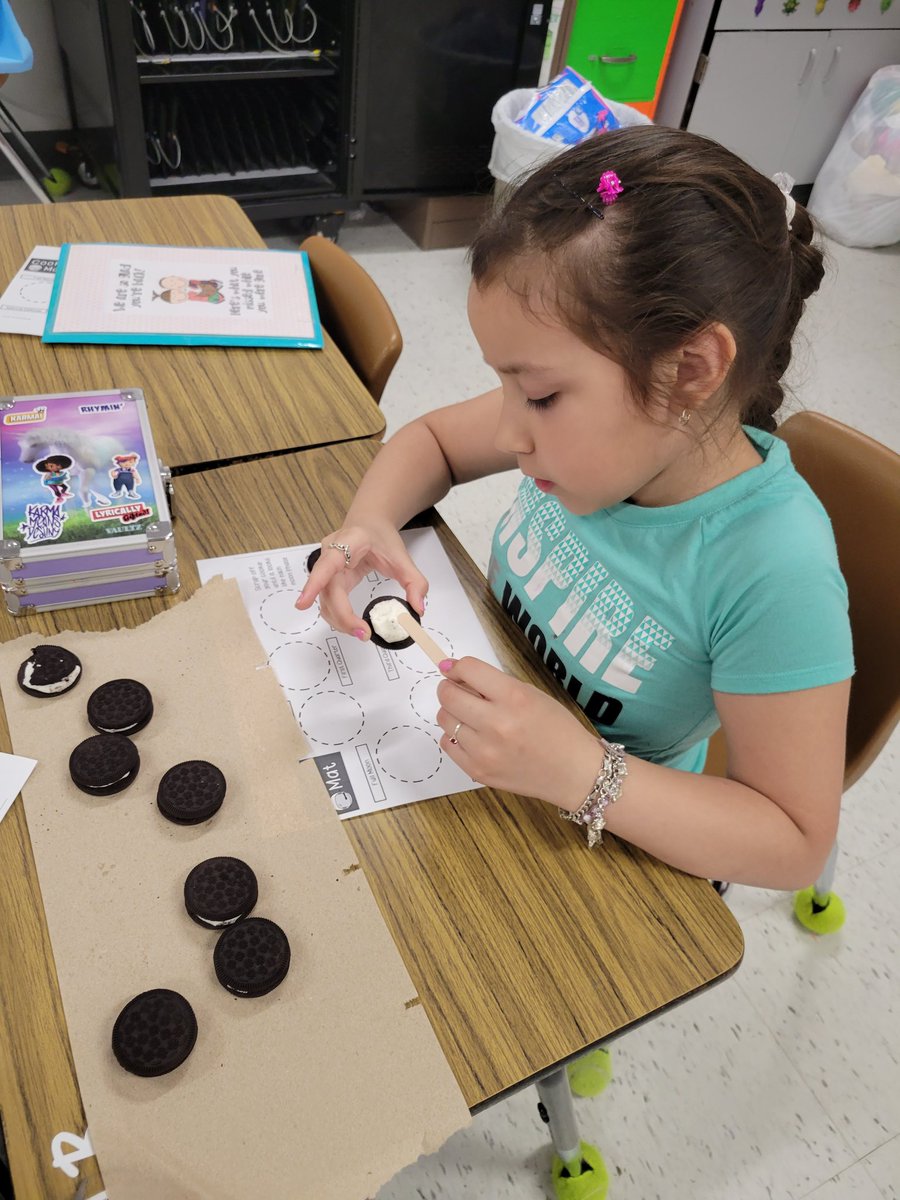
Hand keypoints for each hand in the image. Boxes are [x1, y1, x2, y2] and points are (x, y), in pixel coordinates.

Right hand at [295, 522, 428, 638]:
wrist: (369, 524)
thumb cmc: (379, 536)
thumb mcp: (402, 557)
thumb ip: (414, 582)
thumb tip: (417, 608)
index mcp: (349, 542)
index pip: (327, 564)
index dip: (313, 584)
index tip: (303, 604)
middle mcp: (330, 553)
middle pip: (327, 590)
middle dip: (342, 615)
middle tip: (364, 633)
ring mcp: (325, 566)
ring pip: (324, 599)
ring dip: (340, 619)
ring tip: (362, 631)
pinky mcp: (327, 578)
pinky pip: (328, 600)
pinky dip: (339, 615)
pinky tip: (354, 623)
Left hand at [436, 657, 602, 809]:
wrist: (573, 772)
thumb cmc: (557, 729)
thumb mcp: (532, 694)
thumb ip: (495, 684)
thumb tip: (456, 673)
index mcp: (514, 698)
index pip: (468, 669)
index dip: (457, 667)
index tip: (455, 670)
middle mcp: (497, 723)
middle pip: (448, 695)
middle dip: (449, 688)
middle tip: (458, 691)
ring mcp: (485, 750)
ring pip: (444, 719)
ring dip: (453, 713)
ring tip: (473, 717)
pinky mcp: (478, 771)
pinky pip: (447, 743)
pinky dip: (455, 736)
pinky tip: (473, 736)